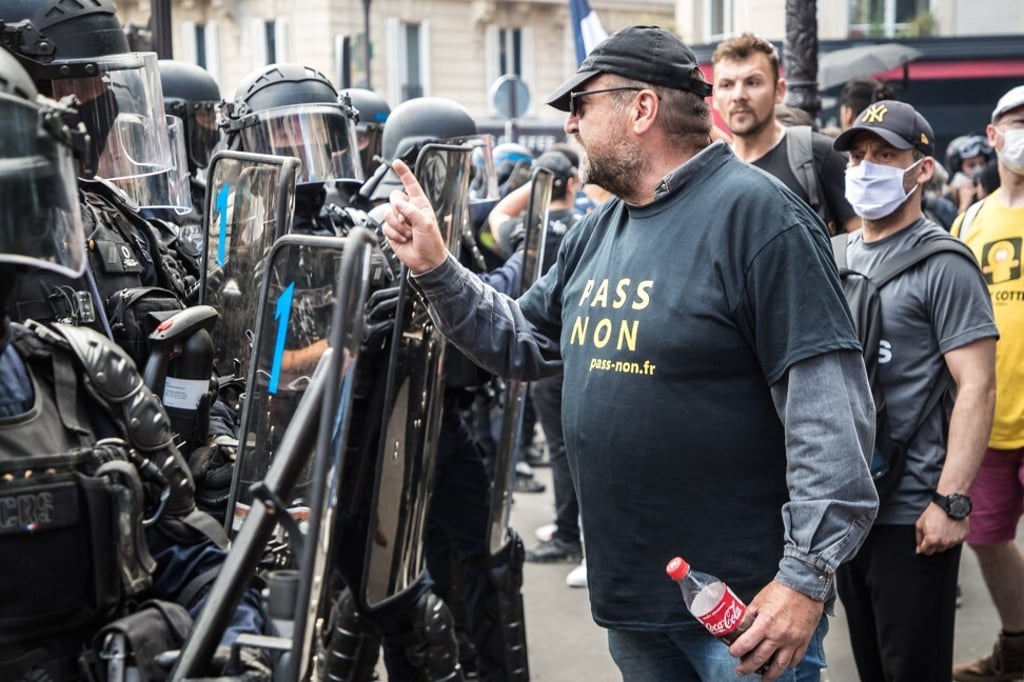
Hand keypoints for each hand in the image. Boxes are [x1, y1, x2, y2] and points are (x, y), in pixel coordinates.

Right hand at [380, 159, 449, 274]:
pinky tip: (402, 239)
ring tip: (408, 234)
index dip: (403, 173)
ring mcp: (399, 221)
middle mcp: (408, 210)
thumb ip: (412, 211)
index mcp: (420, 205)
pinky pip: (385, 226)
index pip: (411, 184)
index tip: (396, 162)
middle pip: (394, 198)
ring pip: (387, 213)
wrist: (426, 261)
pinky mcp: (392, 231)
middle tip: (408, 222)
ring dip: (397, 226)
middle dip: (399, 211)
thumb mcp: (426, 224)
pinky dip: (393, 234)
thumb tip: (398, 204)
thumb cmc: (432, 243)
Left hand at [728, 580, 823, 679]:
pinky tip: (781, 668)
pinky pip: (795, 659)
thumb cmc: (782, 591)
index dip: (736, 651)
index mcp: (765, 623)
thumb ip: (748, 616)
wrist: (804, 586)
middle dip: (747, 667)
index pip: (746, 644)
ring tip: (762, 678)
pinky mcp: (803, 641)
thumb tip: (738, 626)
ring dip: (769, 674)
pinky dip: (787, 666)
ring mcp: (792, 640)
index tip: (732, 653)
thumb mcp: (758, 601)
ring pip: (779, 665)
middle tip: (741, 671)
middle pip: (760, 658)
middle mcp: (778, 635)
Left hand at [916, 503, 967, 554]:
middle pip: (937, 549)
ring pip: (947, 546)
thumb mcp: (920, 523)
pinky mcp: (962, 537)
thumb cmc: (934, 512)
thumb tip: (919, 549)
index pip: (926, 552)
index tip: (924, 543)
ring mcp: (954, 541)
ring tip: (943, 529)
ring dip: (944, 541)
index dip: (924, 547)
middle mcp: (944, 543)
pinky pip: (955, 541)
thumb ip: (919, 538)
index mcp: (932, 540)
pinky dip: (952, 537)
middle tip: (934, 532)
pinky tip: (950, 528)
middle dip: (934, 543)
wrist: (949, 504)